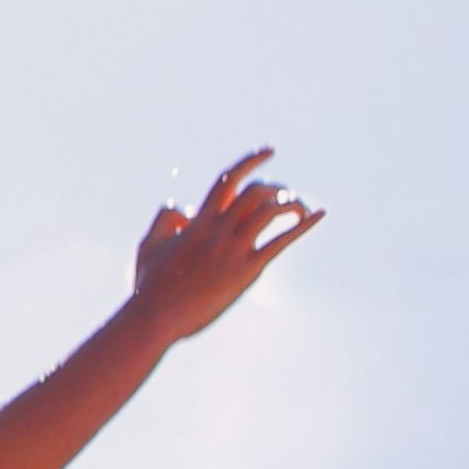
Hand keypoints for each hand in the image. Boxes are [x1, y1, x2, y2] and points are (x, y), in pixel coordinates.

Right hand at [123, 147, 320, 340]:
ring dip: (290, 203)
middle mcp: (218, 229)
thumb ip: (164, 221)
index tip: (269, 152)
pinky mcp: (246, 270)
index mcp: (198, 221)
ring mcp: (233, 249)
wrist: (155, 316)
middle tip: (283, 196)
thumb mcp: (149, 246)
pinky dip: (303, 225)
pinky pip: (280, 241)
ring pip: (269, 210)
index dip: (251, 162)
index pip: (228, 181)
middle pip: (255, 192)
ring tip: (299, 209)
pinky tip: (318, 215)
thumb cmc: (149, 286)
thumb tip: (182, 209)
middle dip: (274, 188)